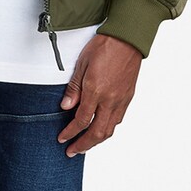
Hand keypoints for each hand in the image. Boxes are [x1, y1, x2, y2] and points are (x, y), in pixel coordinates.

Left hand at [57, 34, 141, 155]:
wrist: (126, 39)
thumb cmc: (104, 46)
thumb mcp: (82, 64)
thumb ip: (74, 88)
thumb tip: (66, 106)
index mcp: (95, 91)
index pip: (81, 120)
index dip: (70, 133)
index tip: (62, 138)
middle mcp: (110, 100)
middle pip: (97, 133)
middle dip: (83, 145)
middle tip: (72, 151)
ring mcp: (121, 100)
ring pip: (109, 130)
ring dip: (96, 140)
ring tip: (85, 144)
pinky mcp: (128, 97)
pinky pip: (118, 120)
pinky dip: (108, 129)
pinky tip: (101, 128)